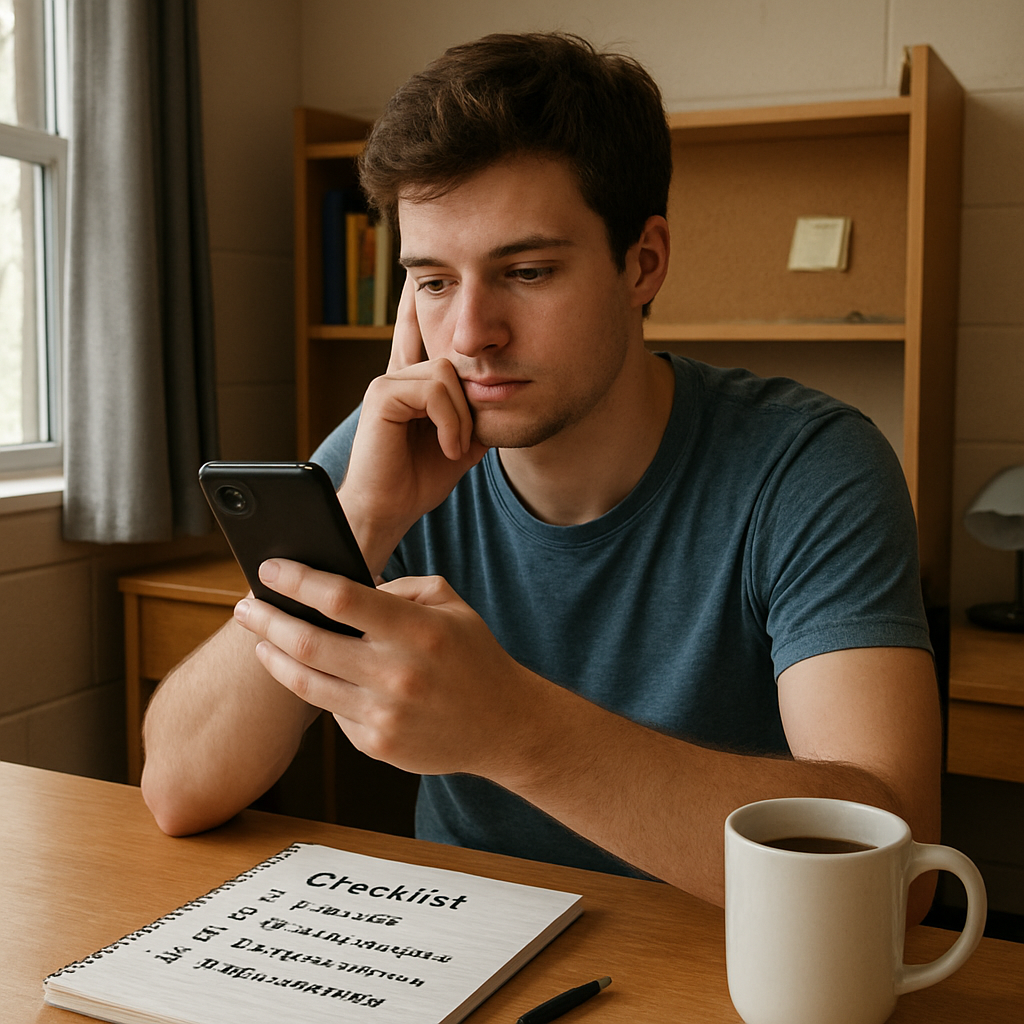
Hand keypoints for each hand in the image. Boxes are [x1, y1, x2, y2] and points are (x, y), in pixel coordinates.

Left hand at [233, 558, 543, 779]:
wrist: (504, 725)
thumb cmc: (474, 658)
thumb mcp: (450, 606)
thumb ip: (400, 588)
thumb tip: (344, 586)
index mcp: (418, 631)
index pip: (341, 598)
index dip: (298, 581)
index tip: (271, 570)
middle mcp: (398, 674)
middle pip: (309, 642)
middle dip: (267, 620)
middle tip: (245, 606)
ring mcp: (385, 715)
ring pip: (306, 683)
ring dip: (274, 656)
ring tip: (261, 639)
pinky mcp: (376, 745)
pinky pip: (331, 711)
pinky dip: (317, 688)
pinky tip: (311, 674)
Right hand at [341, 277, 488, 572]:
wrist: (390, 509)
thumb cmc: (420, 479)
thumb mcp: (463, 440)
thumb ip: (476, 411)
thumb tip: (501, 392)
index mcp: (413, 382)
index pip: (420, 331)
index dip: (419, 301)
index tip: (420, 273)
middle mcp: (398, 374)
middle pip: (456, 359)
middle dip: (470, 403)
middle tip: (460, 442)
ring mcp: (388, 381)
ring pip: (449, 373)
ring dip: (462, 418)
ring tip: (453, 448)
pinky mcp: (382, 394)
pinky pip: (436, 391)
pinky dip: (450, 423)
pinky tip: (445, 448)